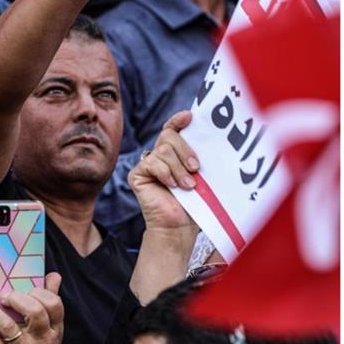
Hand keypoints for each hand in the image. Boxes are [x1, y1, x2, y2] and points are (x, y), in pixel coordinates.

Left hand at [0, 273, 63, 343]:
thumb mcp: (50, 331)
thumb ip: (50, 302)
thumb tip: (54, 276)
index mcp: (54, 330)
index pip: (54, 305)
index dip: (40, 292)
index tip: (27, 289)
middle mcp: (42, 341)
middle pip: (35, 312)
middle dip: (16, 298)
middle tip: (3, 296)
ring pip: (7, 326)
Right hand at [129, 110, 198, 230]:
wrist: (178, 226)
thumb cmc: (192, 203)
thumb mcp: (199, 175)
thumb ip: (197, 156)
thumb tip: (206, 137)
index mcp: (174, 153)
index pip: (172, 129)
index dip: (178, 120)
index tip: (190, 116)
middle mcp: (158, 156)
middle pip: (168, 136)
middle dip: (185, 150)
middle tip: (196, 168)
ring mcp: (147, 164)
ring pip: (163, 150)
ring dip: (178, 168)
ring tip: (188, 185)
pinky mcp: (137, 175)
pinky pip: (152, 163)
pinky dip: (165, 173)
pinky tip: (172, 186)